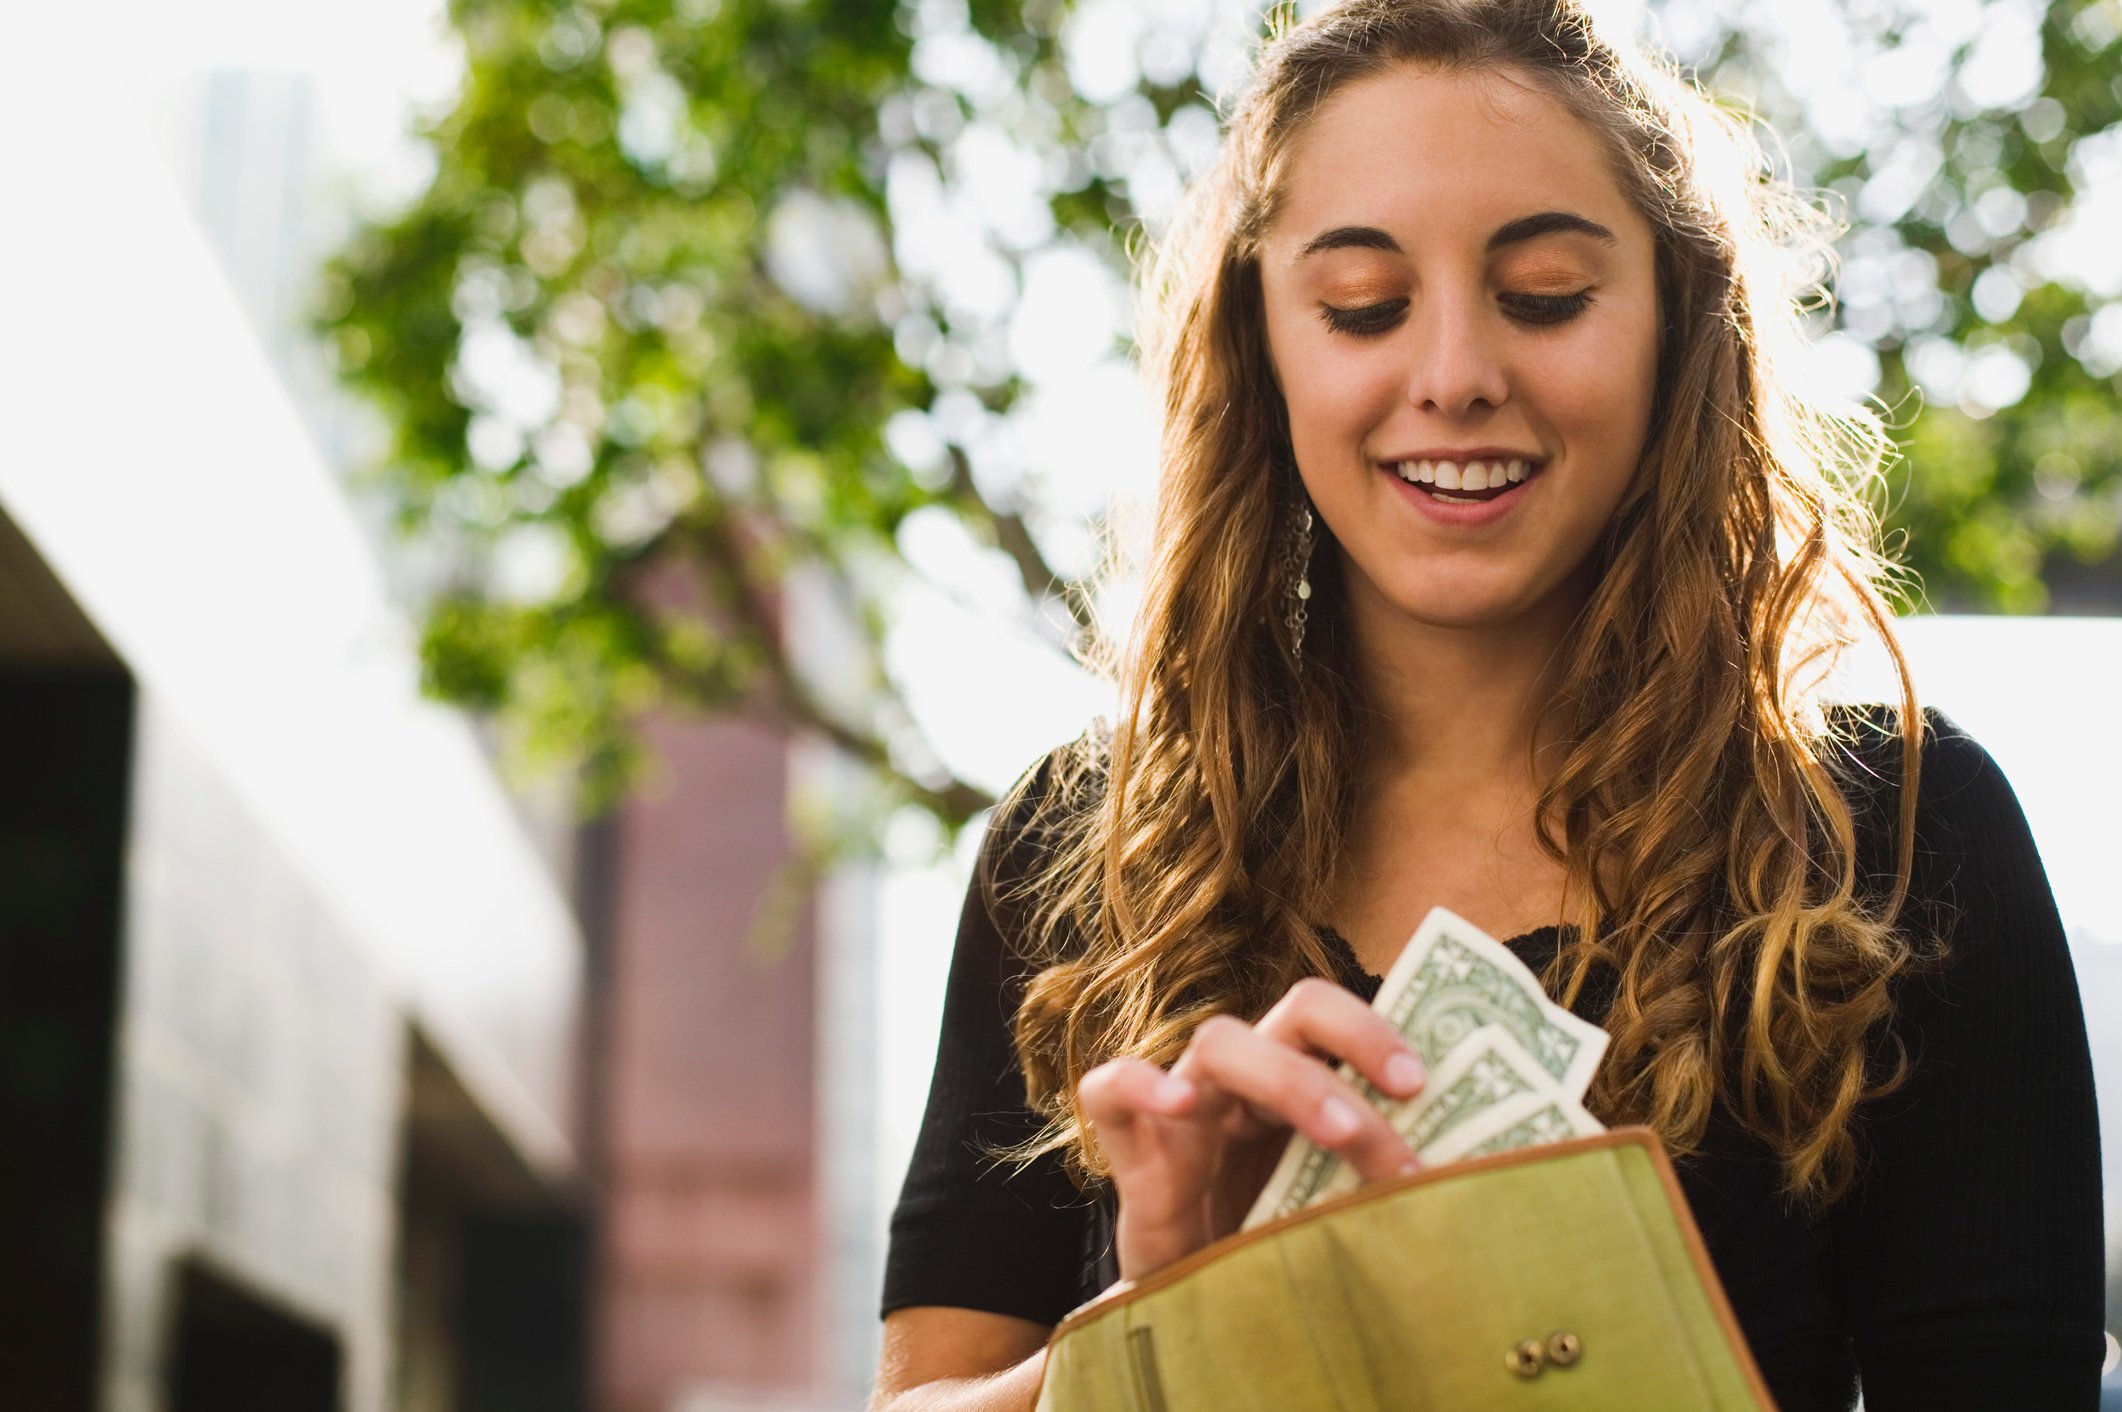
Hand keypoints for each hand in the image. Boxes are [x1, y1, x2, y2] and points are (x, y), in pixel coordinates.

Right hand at [1076, 977, 1426, 1281]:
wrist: (1193, 1306)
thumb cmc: (1272, 1249)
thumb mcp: (1337, 1207)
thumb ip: (1383, 1181)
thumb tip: (1482, 1187)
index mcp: (1299, 1082)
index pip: (1340, 1020)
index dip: (1380, 1031)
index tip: (1425, 1081)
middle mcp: (1246, 1080)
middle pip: (1296, 1012)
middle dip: (1357, 1041)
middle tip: (1410, 1092)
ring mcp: (1185, 1104)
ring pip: (1221, 1043)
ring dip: (1291, 1079)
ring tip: (1340, 1130)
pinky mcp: (1130, 1143)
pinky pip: (1109, 1088)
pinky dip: (1139, 1082)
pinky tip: (1176, 1103)